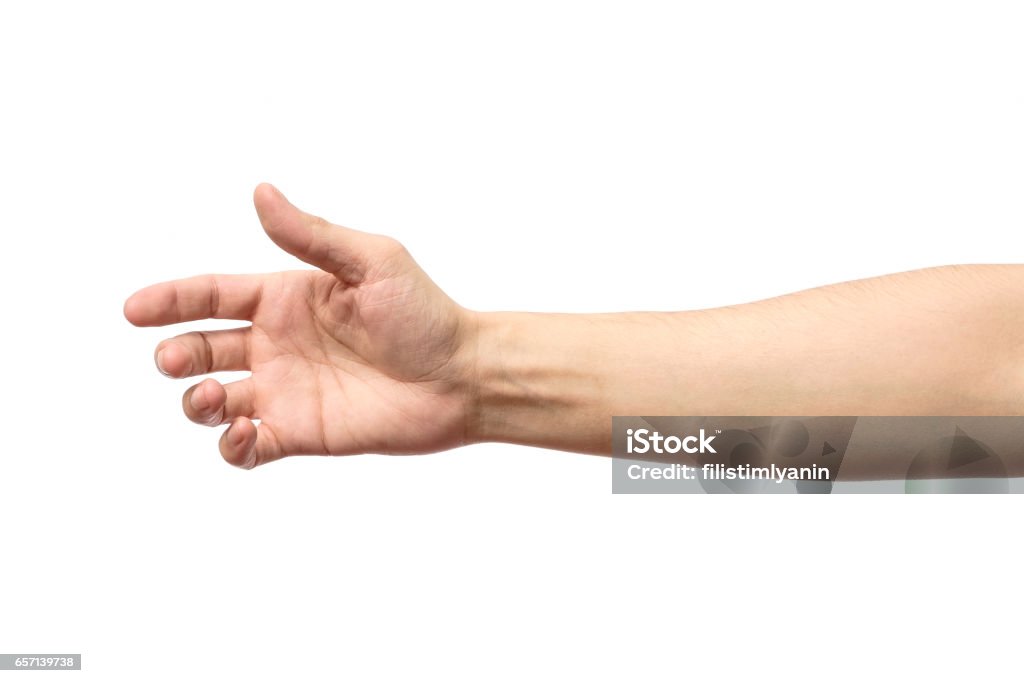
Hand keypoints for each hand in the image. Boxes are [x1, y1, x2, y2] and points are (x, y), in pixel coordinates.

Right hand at [125, 184, 477, 467]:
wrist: (462, 377)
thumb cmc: (424, 313)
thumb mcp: (371, 262)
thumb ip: (311, 235)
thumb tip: (260, 191)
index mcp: (286, 298)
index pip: (212, 296)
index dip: (169, 301)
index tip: (133, 311)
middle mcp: (278, 344)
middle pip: (201, 348)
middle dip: (176, 355)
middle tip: (175, 361)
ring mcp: (287, 391)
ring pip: (214, 401)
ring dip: (197, 402)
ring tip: (215, 398)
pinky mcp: (302, 433)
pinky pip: (249, 446)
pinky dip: (232, 446)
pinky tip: (244, 432)